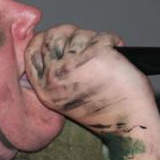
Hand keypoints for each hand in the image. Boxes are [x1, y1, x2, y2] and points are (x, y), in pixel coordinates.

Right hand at [23, 25, 156, 131]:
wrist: (128, 124)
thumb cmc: (103, 110)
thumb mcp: (64, 98)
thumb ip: (55, 74)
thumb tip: (58, 43)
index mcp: (44, 88)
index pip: (31, 51)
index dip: (44, 38)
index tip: (58, 36)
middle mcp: (54, 77)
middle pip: (53, 36)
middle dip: (71, 34)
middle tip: (86, 42)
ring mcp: (74, 65)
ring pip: (78, 34)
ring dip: (94, 39)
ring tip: (105, 55)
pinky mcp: (96, 55)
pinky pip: (102, 36)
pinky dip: (113, 40)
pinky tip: (117, 51)